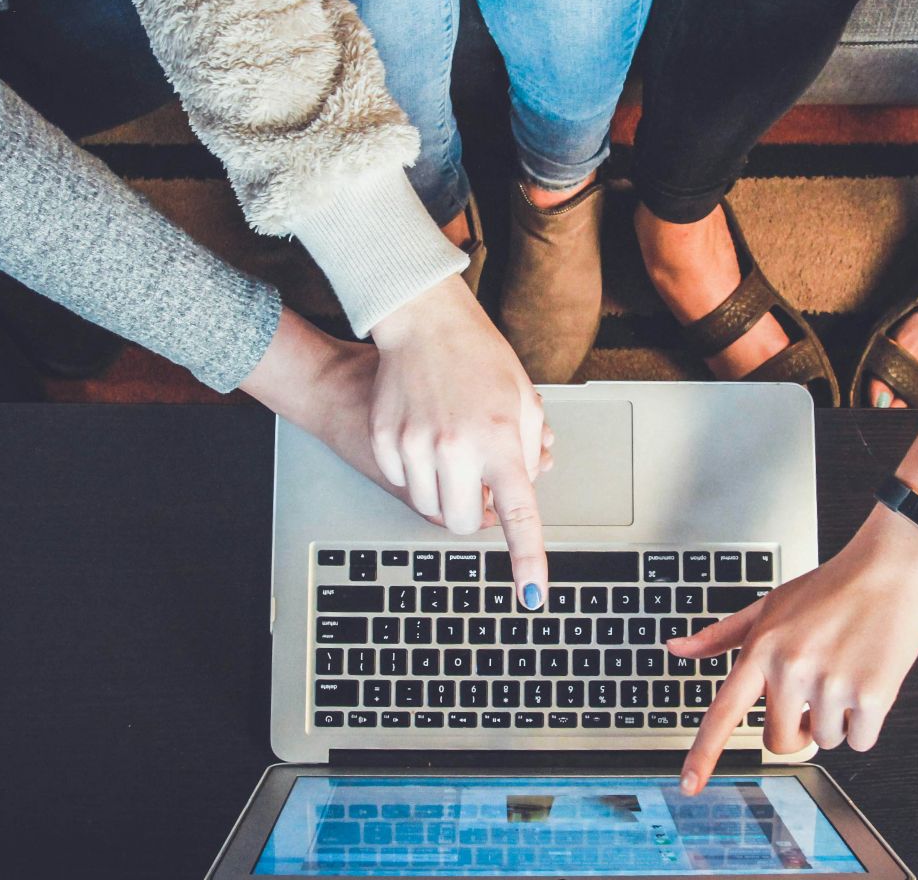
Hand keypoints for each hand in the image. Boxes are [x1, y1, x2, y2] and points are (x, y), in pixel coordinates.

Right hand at [370, 277, 551, 606]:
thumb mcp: (524, 400)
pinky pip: (402, 482)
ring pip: (429, 507)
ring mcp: (415, 445)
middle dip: (472, 514)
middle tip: (478, 483)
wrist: (424, 322)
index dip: (527, 559)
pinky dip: (416, 472)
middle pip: (461, 522)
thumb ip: (529, 452)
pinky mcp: (385, 440)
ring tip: (452, 450)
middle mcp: (456, 447)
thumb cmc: (479, 357)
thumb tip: (523, 491)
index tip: (532, 594)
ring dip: (444, 492)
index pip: (518, 513)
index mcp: (501, 439)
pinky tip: (424, 435)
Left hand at [670, 505, 917, 792]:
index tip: (689, 785)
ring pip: (825, 740)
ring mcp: (831, 684)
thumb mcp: (768, 605)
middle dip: (796, 729)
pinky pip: (860, 741)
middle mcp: (792, 669)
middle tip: (813, 696)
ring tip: (844, 672)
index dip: (704, 753)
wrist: (890, 571)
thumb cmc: (829, 589)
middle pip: (780, 741)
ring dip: (836, 719)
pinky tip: (867, 681)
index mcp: (762, 650)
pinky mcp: (872, 696)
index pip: (724, 712)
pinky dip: (866, 722)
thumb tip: (676, 649)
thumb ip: (721, 635)